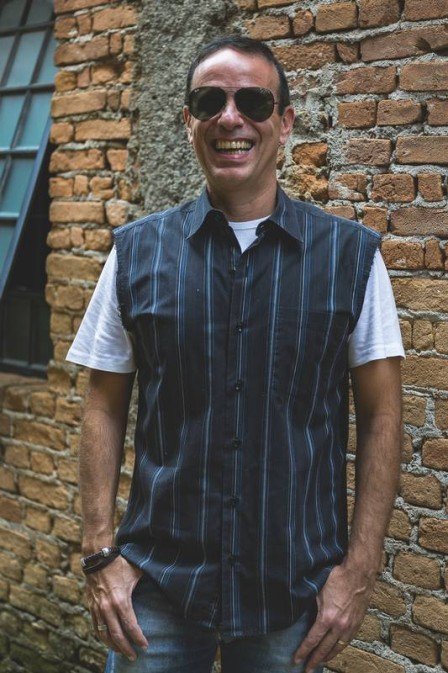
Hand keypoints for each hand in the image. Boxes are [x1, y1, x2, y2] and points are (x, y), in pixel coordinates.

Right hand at [86, 555, 148, 660]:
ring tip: (122, 651)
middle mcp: (108, 608)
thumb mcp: (136, 572)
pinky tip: (108, 641)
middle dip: (126, 648)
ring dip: (113, 646)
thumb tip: (162, 581)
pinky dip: (102, 637)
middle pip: (117, 635)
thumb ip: (146, 581)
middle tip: (134, 656)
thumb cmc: (119, 564)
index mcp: (121, 600)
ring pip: (104, 634)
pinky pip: (96, 627)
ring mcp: (98, 608)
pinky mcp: (91, 607)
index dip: (138, 638)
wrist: (98, 558)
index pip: (131, 626)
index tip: (145, 646)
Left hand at [292, 557, 375, 671]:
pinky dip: (340, 648)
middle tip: (307, 669)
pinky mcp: (358, 623)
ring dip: (328, 656)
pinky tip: (336, 650)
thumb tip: (303, 613)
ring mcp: (350, 626)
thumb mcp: (318, 590)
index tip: (296, 659)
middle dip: (315, 659)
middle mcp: (339, 626)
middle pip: (325, 649)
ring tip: (320, 662)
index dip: (304, 651)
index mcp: (327, 618)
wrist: (359, 572)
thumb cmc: (337, 577)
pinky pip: (347, 641)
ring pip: (338, 647)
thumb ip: (311, 605)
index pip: (312, 640)